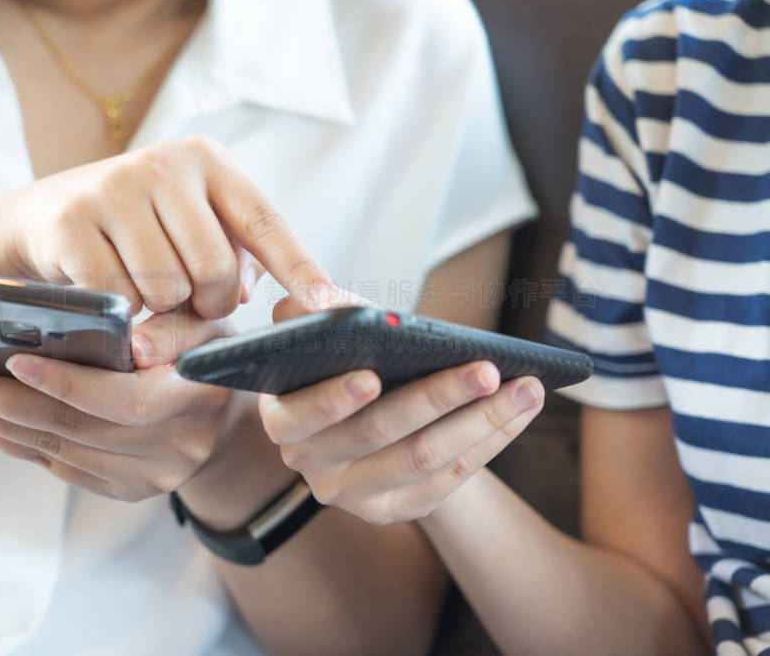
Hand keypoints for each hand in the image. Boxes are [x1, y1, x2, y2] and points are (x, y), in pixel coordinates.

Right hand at [0, 136, 331, 318]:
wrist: (42, 217)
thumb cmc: (137, 232)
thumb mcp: (190, 227)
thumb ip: (235, 255)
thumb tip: (260, 294)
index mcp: (207, 162)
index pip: (264, 221)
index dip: (298, 268)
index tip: (326, 305)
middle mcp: (164, 165)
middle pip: (216, 268)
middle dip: (211, 303)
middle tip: (197, 306)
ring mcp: (115, 188)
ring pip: (168, 287)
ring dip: (164, 310)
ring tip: (149, 294)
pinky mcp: (74, 220)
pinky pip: (120, 296)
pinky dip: (124, 314)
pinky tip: (113, 296)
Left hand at [0, 306, 238, 500]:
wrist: (227, 416)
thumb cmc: (207, 354)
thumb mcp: (205, 326)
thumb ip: (174, 326)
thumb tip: (131, 341)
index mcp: (195, 400)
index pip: (121, 401)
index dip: (65, 383)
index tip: (12, 358)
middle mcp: (172, 450)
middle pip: (72, 429)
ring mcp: (148, 477)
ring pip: (56, 451)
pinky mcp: (126, 490)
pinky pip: (58, 467)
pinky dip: (13, 442)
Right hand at [257, 300, 544, 525]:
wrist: (362, 415)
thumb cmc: (343, 359)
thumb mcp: (322, 332)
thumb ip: (315, 312)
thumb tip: (322, 299)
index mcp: (283, 418)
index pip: (302, 415)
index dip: (333, 399)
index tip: (373, 376)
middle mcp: (310, 463)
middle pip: (377, 433)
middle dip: (436, 398)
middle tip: (485, 369)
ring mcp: (351, 494)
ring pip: (423, 460)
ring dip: (480, 422)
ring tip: (526, 386)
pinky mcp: (393, 509)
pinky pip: (449, 480)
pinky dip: (489, 442)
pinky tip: (519, 411)